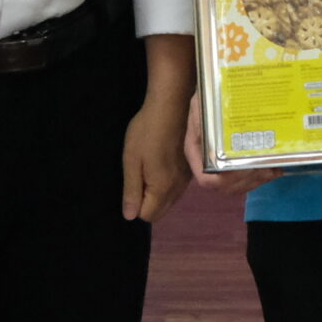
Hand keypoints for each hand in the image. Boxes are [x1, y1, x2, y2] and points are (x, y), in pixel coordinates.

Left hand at [122, 97, 189, 222]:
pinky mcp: (191, 168)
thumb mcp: (131, 160)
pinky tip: (162, 162)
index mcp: (163, 189)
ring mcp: (187, 179)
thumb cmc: (147, 132)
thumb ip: (131, 190)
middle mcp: (178, 188)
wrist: (172, 106)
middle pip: (160, 211)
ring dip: (157, 192)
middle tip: (140, 174)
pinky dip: (167, 183)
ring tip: (149, 166)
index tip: (133, 182)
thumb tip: (130, 216)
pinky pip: (177, 188)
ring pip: (170, 200)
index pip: (147, 215)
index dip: (135, 204)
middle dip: (147, 201)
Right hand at [183, 93, 277, 195]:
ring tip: (272, 169)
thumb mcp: (202, 101)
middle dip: (247, 181)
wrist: (212, 91)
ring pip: (238, 186)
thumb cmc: (207, 97)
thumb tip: (209, 122)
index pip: (206, 180)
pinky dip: (262, 178)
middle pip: (225, 187)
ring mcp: (221, 164)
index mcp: (196, 152)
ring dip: (256, 181)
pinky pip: (246, 179)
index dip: (226, 181)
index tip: (244, 168)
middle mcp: (207, 163)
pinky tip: (275, 169)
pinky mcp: (235, 162)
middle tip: (264, 168)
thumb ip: (203, 113)